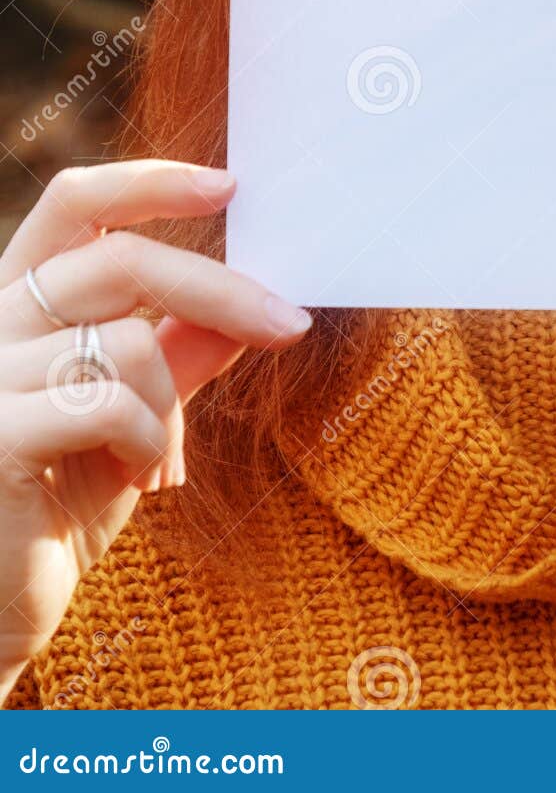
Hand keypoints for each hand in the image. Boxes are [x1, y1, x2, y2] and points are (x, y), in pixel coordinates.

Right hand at [0, 159, 311, 701]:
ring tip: (157, 460)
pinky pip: (106, 404)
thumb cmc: (61, 508)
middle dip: (222, 292)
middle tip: (290, 327)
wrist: (1, 611)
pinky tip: (138, 479)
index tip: (229, 185)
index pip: (75, 203)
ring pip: (127, 342)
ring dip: (170, 405)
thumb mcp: (135, 417)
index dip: (150, 181)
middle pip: (125, 261)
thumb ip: (178, 352)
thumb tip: (250, 303)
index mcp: (18, 300)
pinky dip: (146, 440)